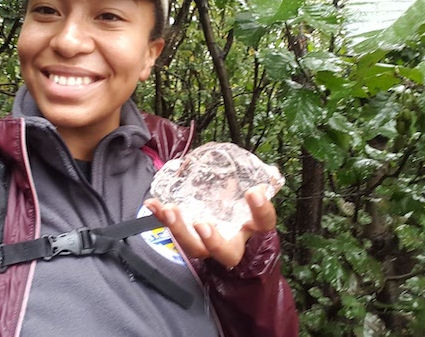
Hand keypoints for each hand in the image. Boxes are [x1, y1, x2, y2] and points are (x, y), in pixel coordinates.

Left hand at [143, 185, 276, 268]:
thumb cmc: (242, 208)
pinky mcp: (187, 236)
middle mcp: (231, 242)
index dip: (261, 210)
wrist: (229, 227)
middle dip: (212, 241)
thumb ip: (263, 182)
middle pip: (224, 252)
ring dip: (180, 230)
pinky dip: (160, 218)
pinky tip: (152, 204)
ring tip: (170, 210)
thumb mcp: (253, 195)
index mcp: (252, 228)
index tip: (254, 191)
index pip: (264, 222)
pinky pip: (172, 231)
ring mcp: (207, 244)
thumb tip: (273, 172)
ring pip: (194, 248)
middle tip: (202, 224)